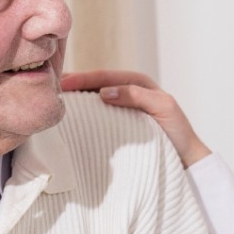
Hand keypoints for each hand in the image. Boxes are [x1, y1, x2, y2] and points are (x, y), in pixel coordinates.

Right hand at [61, 70, 212, 167]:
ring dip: (74, 97)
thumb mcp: (162, 107)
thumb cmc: (177, 130)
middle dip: (72, 83)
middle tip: (47, 86)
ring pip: (93, 97)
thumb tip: (103, 92)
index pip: (104, 76)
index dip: (82, 78)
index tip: (61, 82)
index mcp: (137, 82)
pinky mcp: (119, 122)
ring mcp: (122, 107)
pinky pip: (98, 113)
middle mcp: (127, 91)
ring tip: (52, 98)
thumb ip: (137, 95)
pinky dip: (83, 111)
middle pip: (94, 83)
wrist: (186, 157)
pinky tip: (69, 116)